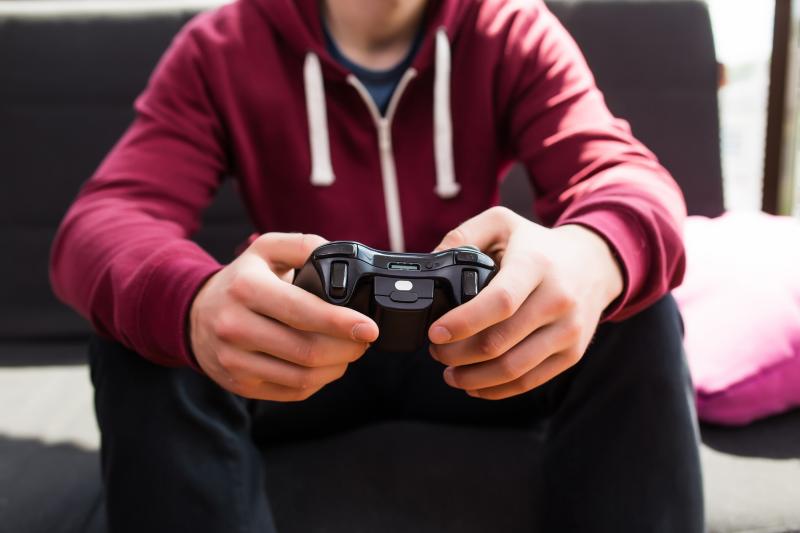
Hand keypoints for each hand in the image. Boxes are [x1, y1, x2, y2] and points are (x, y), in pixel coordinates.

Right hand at [190, 232, 378, 400]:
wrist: (194, 315)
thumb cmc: (241, 281)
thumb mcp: (267, 250)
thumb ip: (304, 246)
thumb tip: (339, 257)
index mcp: (246, 289)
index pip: (302, 311)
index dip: (341, 323)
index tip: (369, 328)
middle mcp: (235, 326)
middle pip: (306, 350)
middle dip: (347, 348)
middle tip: (364, 339)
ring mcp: (235, 360)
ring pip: (302, 376)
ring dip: (337, 367)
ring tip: (348, 351)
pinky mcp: (240, 384)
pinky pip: (292, 391)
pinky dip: (319, 381)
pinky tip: (327, 365)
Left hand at [428, 207, 623, 399]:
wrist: (595, 264)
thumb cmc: (538, 246)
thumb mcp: (502, 223)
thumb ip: (463, 236)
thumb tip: (432, 260)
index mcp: (536, 265)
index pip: (500, 301)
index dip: (463, 322)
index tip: (435, 332)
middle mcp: (557, 299)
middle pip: (500, 341)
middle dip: (457, 353)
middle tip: (436, 351)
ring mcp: (568, 330)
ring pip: (513, 368)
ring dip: (473, 377)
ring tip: (449, 372)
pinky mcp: (572, 353)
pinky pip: (530, 381)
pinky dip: (497, 389)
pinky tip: (474, 384)